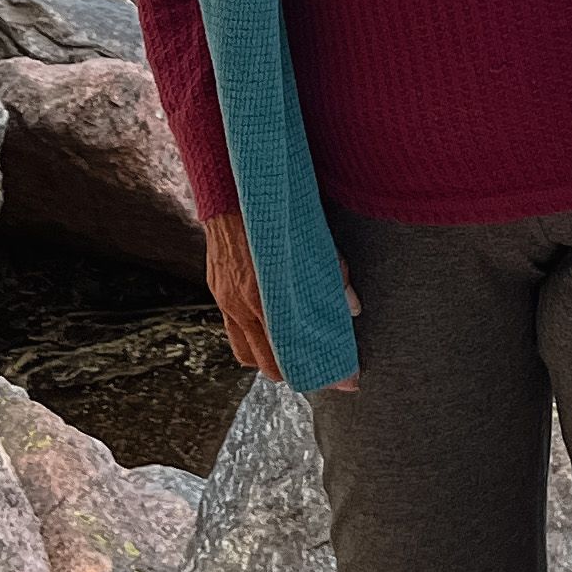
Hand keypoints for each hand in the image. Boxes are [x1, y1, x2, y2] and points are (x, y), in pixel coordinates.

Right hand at [201, 209, 362, 392]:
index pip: (293, 351)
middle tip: (322, 371)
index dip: (320, 369)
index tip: (346, 380)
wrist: (229, 191)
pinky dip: (254, 343)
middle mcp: (240, 305)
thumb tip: (353, 307)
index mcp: (263, 294)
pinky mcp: (218, 294)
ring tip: (296, 358)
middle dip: (296, 373)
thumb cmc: (272, 214)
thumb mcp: (311, 241)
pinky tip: (270, 335)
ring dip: (271, 361)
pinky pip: (235, 335)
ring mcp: (226, 302)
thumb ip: (332, 275)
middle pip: (269, 365)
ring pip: (247, 355)